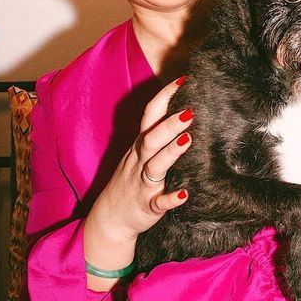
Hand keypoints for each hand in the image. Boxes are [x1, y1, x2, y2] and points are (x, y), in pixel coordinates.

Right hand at [83, 77, 192, 286]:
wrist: (110, 220)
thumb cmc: (130, 182)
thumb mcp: (138, 155)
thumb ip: (156, 134)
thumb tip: (183, 109)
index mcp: (139, 146)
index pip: (150, 115)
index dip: (165, 97)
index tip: (185, 80)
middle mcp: (140, 162)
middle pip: (152, 138)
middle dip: (169, 124)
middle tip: (190, 111)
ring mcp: (142, 184)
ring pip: (155, 166)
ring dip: (171, 153)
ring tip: (188, 141)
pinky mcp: (147, 206)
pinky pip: (158, 203)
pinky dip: (171, 199)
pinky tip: (184, 195)